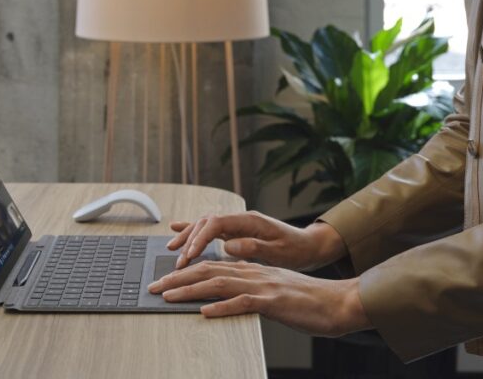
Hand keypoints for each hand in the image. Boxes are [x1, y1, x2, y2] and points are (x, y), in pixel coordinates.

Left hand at [148, 260, 371, 337]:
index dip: (185, 271)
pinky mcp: (274, 302)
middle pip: (208, 271)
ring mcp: (263, 286)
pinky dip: (222, 307)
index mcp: (252, 269)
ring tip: (168, 296)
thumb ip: (250, 289)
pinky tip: (205, 312)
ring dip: (190, 290)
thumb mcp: (273, 291)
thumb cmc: (307, 301)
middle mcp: (254, 273)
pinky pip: (243, 303)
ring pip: (219, 283)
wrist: (337, 302)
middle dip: (177, 277)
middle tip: (153, 286)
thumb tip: (225, 295)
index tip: (163, 278)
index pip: (212, 266)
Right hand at [166, 210, 344, 270]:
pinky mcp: (236, 231)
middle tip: (179, 262)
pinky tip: (178, 230)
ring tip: (173, 250)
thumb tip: (229, 245)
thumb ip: (255, 247)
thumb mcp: (280, 251)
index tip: (190, 255)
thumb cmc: (297, 249)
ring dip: (188, 236)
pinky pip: (210, 229)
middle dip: (189, 240)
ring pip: (205, 225)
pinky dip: (194, 230)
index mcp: (250, 221)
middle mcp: (241, 219)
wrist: (309, 245)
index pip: (217, 224)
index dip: (200, 238)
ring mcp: (237, 224)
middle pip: (207, 223)